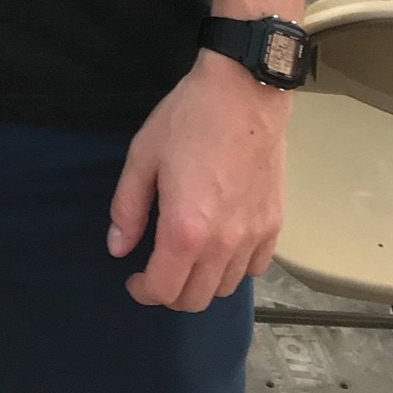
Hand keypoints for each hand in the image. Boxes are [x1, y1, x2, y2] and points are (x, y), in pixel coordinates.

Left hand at [108, 50, 287, 308]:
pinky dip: (234, 267)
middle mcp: (223, 244)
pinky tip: (221, 243)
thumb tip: (117, 249)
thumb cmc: (187, 119)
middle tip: (157, 268)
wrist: (243, 93)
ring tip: (188, 255)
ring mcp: (253, 237)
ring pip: (225, 287)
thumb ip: (127, 208)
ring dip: (202, 281)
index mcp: (185, 230)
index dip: (143, 291)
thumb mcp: (143, 155)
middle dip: (170, 292)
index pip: (163, 289)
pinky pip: (254, 268)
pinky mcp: (275, 225)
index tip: (134, 279)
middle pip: (196, 299)